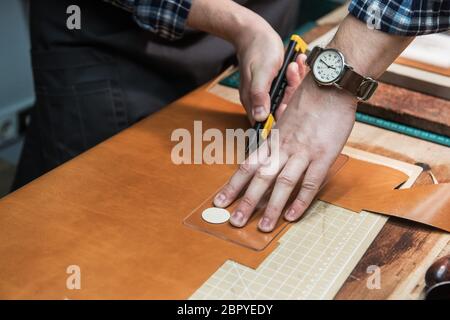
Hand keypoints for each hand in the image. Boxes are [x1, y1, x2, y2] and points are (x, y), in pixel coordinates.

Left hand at [213, 76, 356, 231]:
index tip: (220, 201)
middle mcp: (283, 147)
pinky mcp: (323, 155)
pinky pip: (310, 182)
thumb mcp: (286, 117)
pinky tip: (292, 216)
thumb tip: (269, 149)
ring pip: (282, 183)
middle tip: (235, 222)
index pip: (247, 165)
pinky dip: (300, 201)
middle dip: (246, 201)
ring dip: (271, 207)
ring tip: (262, 227)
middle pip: (260, 177)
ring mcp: (303, 152)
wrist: (331, 82)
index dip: (233, 185)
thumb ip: (278, 136)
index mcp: (273, 139)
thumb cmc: (309, 99)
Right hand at [235, 26, 306, 123]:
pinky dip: (295, 76)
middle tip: (293, 76)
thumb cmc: (257, 50)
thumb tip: (260, 116)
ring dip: (294, 82)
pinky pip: (288, 86)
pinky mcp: (275, 85)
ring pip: (286, 97)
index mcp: (252, 101)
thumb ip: (259, 95)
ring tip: (295, 66)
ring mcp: (268, 93)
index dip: (281, 116)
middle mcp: (259, 100)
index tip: (289, 103)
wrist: (255, 33)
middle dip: (291, 94)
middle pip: (280, 109)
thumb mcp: (261, 73)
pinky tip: (297, 64)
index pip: (267, 121)